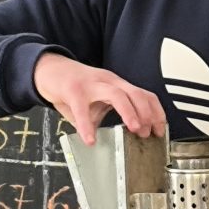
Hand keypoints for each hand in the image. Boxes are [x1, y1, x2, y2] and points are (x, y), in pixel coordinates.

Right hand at [34, 52, 165, 144]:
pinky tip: (89, 138)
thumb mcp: (98, 101)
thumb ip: (111, 115)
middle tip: (148, 131)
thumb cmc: (75, 88)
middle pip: (136, 93)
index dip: (156, 112)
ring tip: (133, 129)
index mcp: (117, 85)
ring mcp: (91, 84)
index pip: (145, 94)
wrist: (48, 71)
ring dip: (129, 112)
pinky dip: (86, 125)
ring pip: (116, 94)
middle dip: (147, 113)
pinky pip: (82, 108)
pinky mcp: (73, 90)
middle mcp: (108, 82)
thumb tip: (125, 138)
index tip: (160, 129)